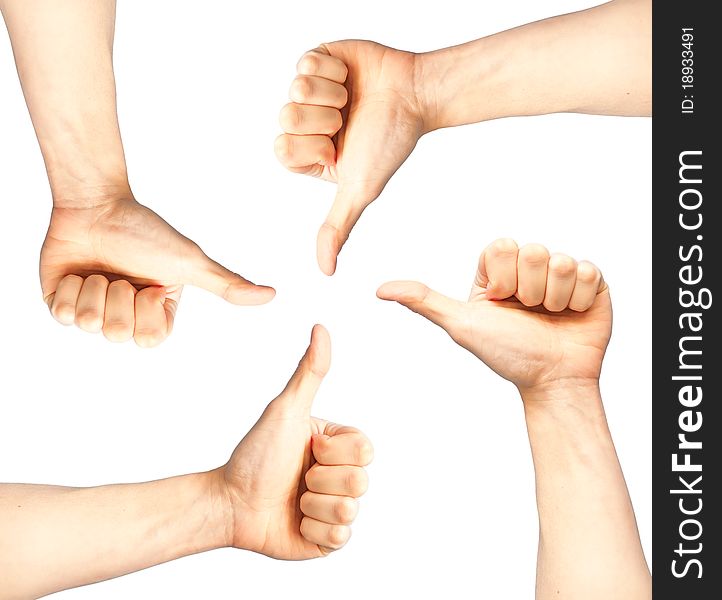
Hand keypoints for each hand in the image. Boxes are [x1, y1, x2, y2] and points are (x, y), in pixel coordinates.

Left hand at [41, 195, 274, 346]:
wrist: (97, 205)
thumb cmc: (146, 232)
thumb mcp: (189, 263)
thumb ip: (228, 285)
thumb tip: (272, 295)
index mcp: (156, 312)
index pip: (149, 339)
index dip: (145, 311)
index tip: (148, 283)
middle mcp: (127, 315)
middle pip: (119, 335)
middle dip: (120, 296)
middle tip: (122, 273)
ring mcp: (95, 311)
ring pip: (90, 325)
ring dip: (95, 289)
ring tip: (100, 269)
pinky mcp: (63, 304)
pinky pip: (64, 315)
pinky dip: (70, 288)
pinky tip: (78, 272)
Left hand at [215, 325, 372, 558]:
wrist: (230, 503)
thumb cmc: (256, 454)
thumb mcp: (286, 411)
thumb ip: (309, 372)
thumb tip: (320, 327)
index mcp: (338, 445)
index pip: (365, 449)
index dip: (333, 450)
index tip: (307, 447)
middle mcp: (342, 475)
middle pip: (360, 480)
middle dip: (319, 479)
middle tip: (296, 477)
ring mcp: (337, 508)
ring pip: (350, 510)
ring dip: (312, 505)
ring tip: (292, 499)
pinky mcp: (328, 540)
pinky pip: (340, 538)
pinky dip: (312, 530)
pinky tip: (295, 521)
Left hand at [275, 42, 424, 274]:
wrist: (416, 96)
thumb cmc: (389, 144)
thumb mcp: (359, 189)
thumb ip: (337, 227)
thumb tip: (326, 271)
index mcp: (307, 154)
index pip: (282, 148)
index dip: (312, 146)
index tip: (338, 147)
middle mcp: (304, 124)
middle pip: (285, 117)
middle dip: (325, 120)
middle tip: (348, 122)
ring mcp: (309, 92)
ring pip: (295, 89)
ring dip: (332, 96)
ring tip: (352, 101)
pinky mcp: (317, 60)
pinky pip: (307, 62)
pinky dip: (334, 71)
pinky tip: (351, 79)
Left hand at [377, 238, 610, 393]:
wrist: (552, 381)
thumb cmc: (506, 354)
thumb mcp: (461, 325)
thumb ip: (424, 301)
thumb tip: (379, 289)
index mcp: (497, 272)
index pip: (502, 246)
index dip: (502, 278)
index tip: (500, 302)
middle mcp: (528, 268)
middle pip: (532, 251)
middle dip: (528, 291)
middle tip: (528, 314)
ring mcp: (560, 274)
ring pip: (561, 261)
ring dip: (554, 299)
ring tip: (550, 317)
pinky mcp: (591, 282)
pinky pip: (588, 271)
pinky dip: (578, 301)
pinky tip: (571, 316)